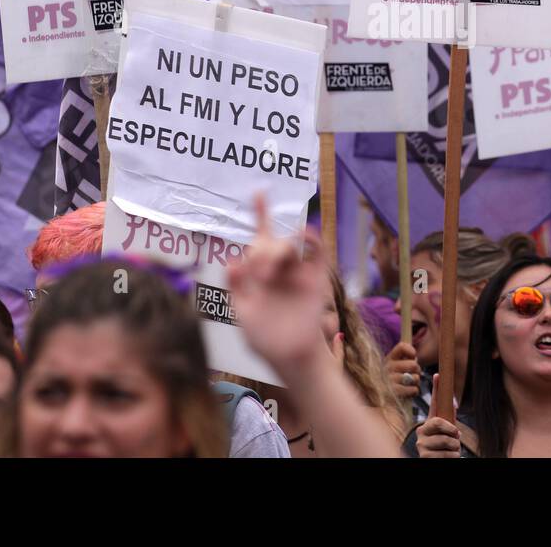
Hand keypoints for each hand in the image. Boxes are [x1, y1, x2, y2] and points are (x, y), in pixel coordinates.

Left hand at [229, 195, 331, 380]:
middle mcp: (279, 268)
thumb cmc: (265, 339)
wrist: (289, 357)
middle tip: (257, 277)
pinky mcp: (316, 278)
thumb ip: (236, 287)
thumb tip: (233, 260)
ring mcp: (298, 272)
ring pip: (289, 244)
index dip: (260, 215)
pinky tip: (302, 236)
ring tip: (267, 276)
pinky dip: (311, 240)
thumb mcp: (243, 313)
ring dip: (276, 251)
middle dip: (259, 252)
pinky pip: (317, 252)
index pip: (259, 239)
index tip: (259, 192)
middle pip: (269, 242)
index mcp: (259, 273)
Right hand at [385, 341, 422, 399]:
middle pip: (414, 364)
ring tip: (409, 384)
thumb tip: (415, 358)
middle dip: (417, 371)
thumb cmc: (389, 381)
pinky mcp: (395, 392)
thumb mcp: (392, 367)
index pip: (402, 347)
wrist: (376, 399)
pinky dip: (414, 392)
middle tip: (412, 375)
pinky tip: (407, 392)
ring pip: (415, 378)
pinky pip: (414, 389)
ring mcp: (391, 379)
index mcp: (388, 359)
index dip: (411, 351)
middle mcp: (388, 367)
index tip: (412, 358)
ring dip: (416, 382)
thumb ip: (403, 360)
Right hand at [415, 374, 460, 457]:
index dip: (436, 389)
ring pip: (446, 440)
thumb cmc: (444, 448)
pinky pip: (446, 454)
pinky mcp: (424, 456)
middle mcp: (422, 431)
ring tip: (452, 450)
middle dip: (452, 430)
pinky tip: (448, 457)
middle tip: (457, 436)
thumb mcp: (448, 433)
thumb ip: (449, 420)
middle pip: (439, 422)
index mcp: (429, 423)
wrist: (437, 463)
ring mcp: (421, 443)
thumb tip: (453, 402)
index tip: (438, 375)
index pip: (434, 404)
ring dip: (455, 447)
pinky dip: (453, 457)